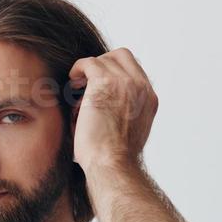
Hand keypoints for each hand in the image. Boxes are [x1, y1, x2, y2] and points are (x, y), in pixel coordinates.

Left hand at [68, 48, 158, 173]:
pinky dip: (78, 69)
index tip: (99, 85)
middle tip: (87, 81)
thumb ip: (127, 114)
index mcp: (149, 99)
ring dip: (89, 71)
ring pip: (104, 59)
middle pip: (122, 57)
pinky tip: (72, 82)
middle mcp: (141, 87)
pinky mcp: (105, 82)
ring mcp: (125, 82)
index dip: (115, 73)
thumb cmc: (114, 159)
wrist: (111, 164)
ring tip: (77, 86)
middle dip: (103, 65)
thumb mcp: (130, 133)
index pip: (135, 71)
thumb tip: (110, 108)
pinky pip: (89, 63)